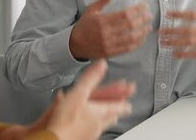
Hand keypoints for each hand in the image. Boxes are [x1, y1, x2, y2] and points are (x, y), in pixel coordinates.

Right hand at [0, 60, 134, 139]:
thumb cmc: (65, 120)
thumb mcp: (79, 92)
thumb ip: (91, 78)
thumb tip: (102, 64)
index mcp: (102, 112)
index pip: (119, 106)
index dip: (125, 100)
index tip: (130, 95)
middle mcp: (99, 124)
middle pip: (112, 116)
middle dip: (116, 109)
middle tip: (122, 104)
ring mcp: (90, 133)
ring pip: (101, 124)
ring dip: (103, 116)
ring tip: (103, 112)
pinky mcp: (80, 138)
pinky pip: (87, 129)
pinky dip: (86, 122)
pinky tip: (81, 120)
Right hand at [69, 0, 152, 58]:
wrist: (75, 44)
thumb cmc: (84, 25)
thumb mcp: (91, 10)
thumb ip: (103, 0)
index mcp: (102, 21)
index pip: (124, 14)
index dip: (137, 10)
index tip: (145, 6)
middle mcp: (106, 33)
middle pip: (130, 25)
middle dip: (142, 19)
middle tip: (150, 15)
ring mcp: (109, 44)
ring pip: (131, 37)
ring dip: (142, 31)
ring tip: (149, 26)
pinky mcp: (111, 53)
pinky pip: (128, 48)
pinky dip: (137, 43)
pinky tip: (142, 37)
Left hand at [160, 0, 195, 58]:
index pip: (193, 15)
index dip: (179, 15)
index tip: (168, 14)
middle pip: (188, 31)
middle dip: (172, 32)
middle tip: (161, 31)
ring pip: (190, 43)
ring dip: (175, 43)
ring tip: (163, 42)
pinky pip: (195, 54)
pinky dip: (184, 54)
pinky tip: (174, 53)